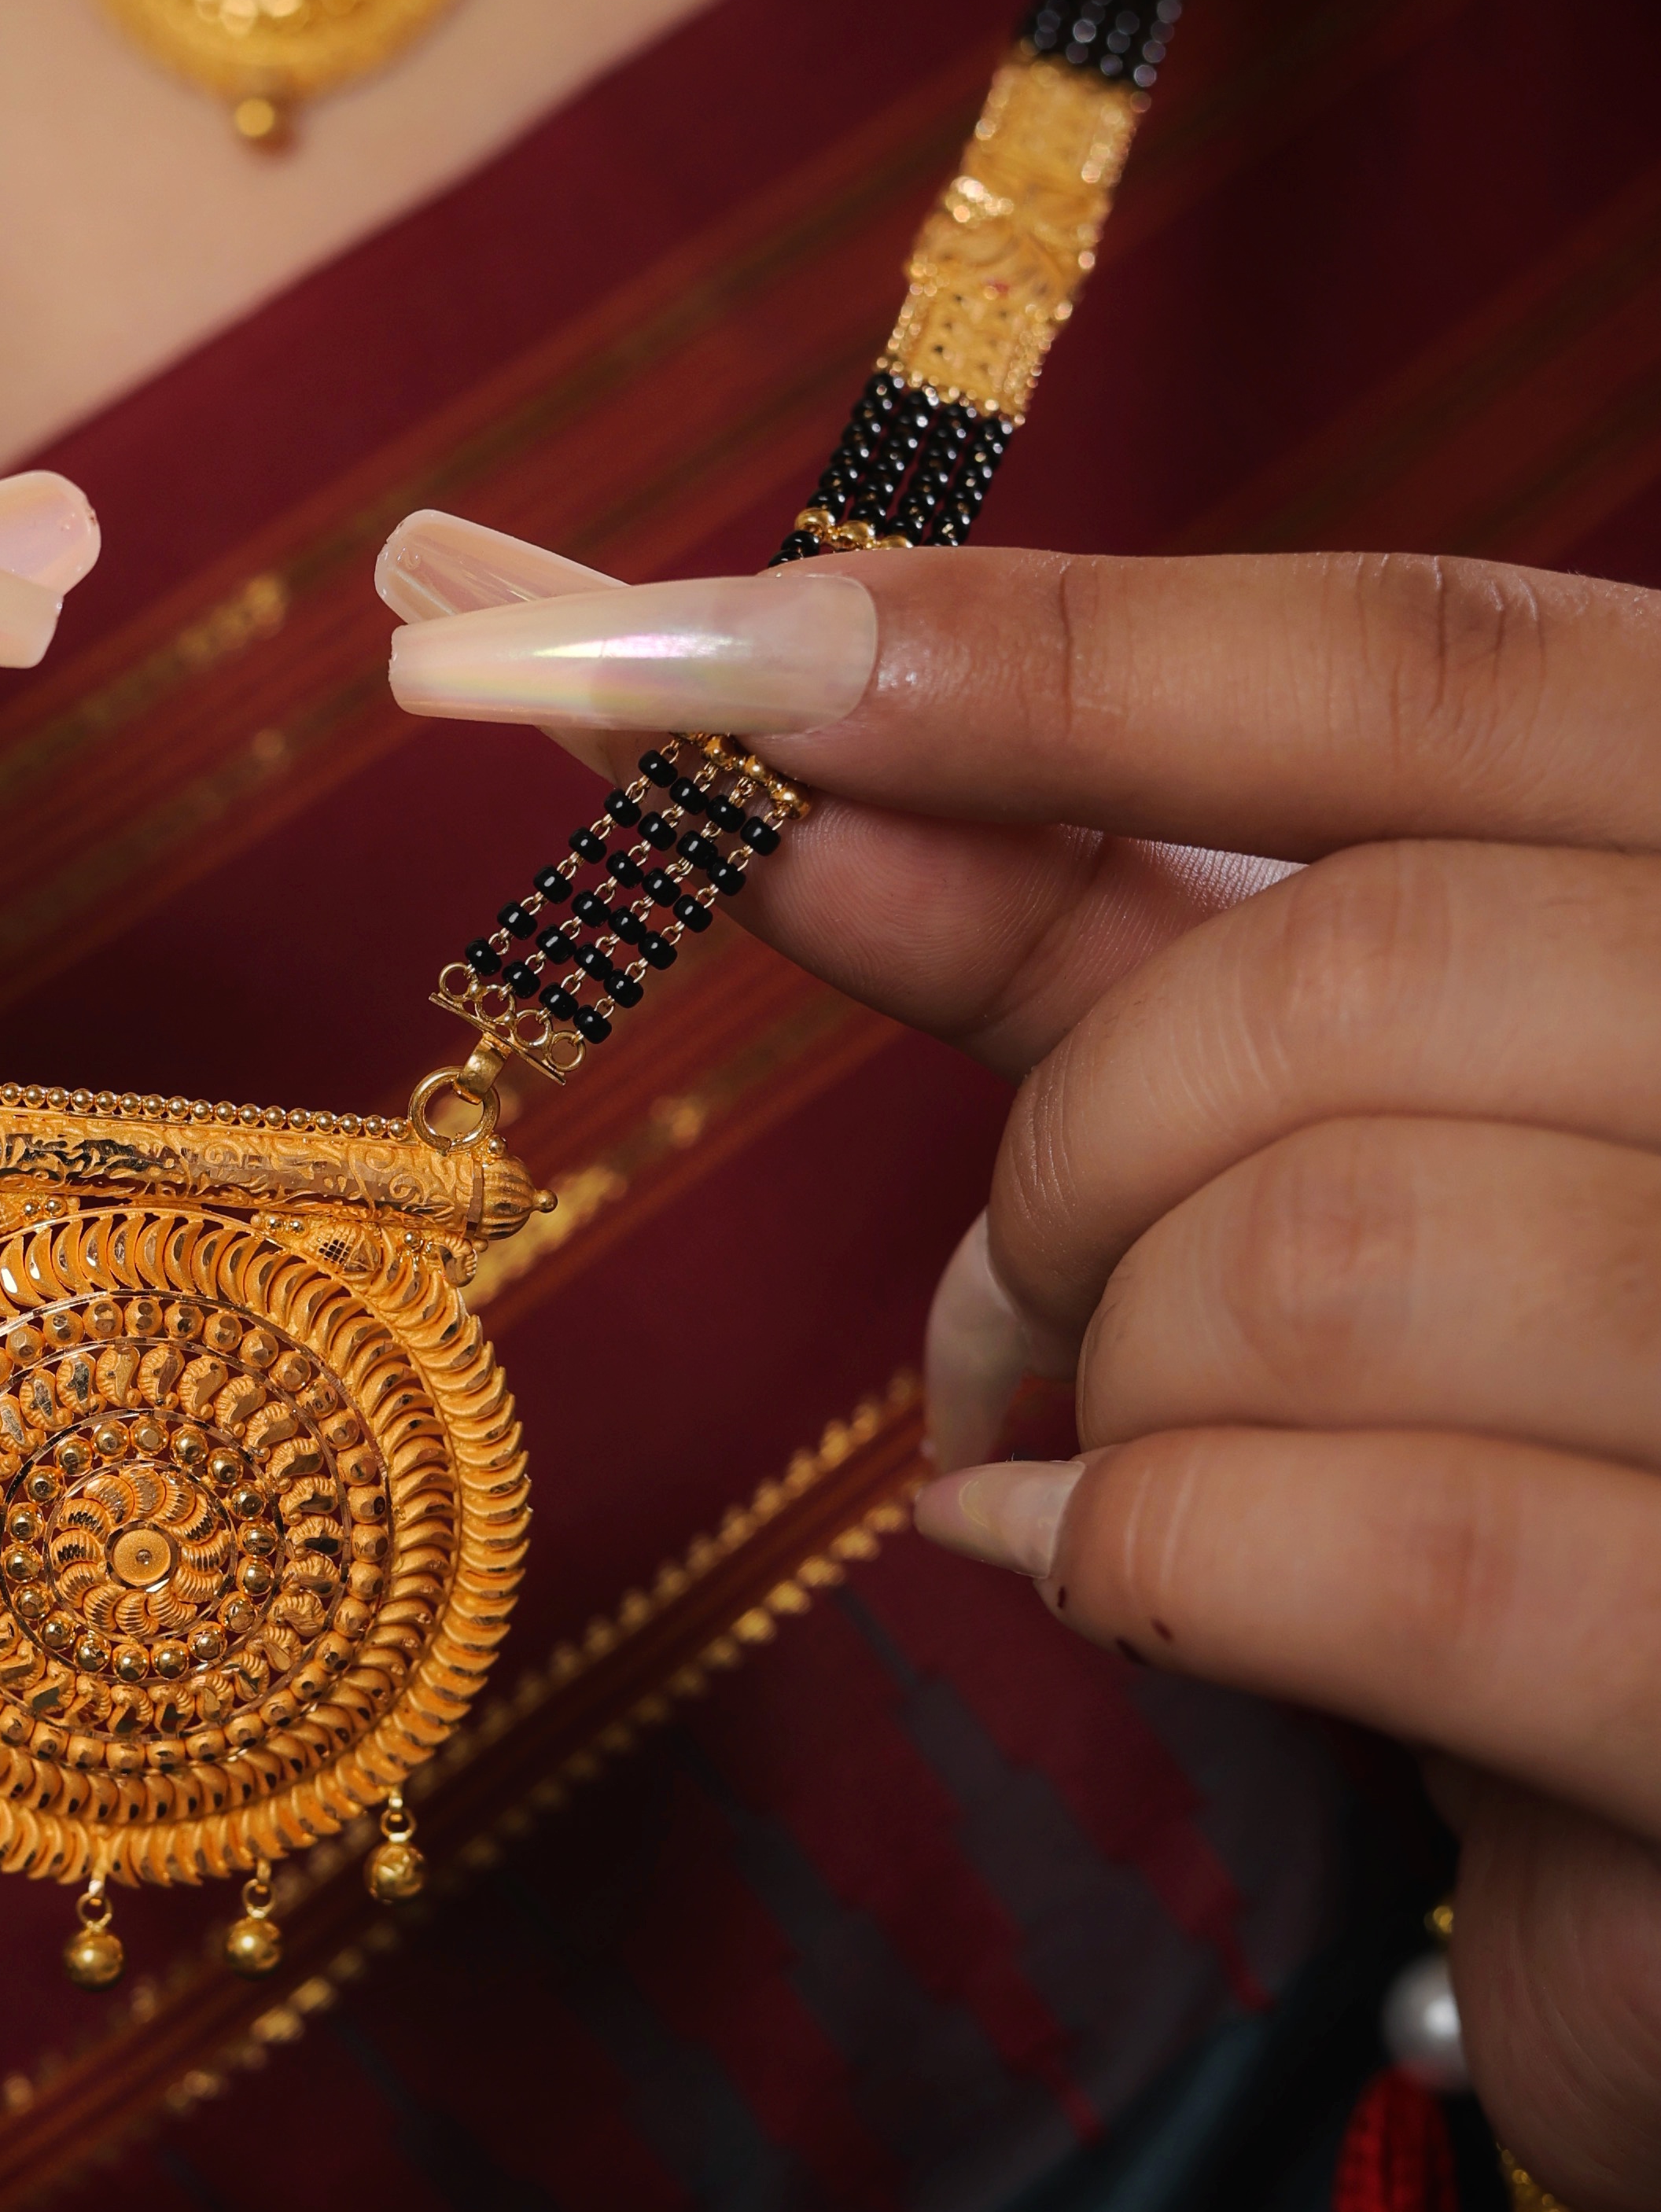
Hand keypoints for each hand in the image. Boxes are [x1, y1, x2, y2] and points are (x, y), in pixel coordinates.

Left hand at [382, 518, 1660, 2211]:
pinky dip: (1145, 1551)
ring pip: (1324, 1258)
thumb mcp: (1326, 1129)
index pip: (1436, 663)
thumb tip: (741, 728)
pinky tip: (1085, 1562)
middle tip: (1025, 1289)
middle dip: (1082, 1144)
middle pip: (1347, 968)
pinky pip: (1377, 1553)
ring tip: (1114, 1446)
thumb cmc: (1508, 1432)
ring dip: (1116, 1370)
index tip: (703, 652)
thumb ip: (1091, 925)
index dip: (1056, 650)